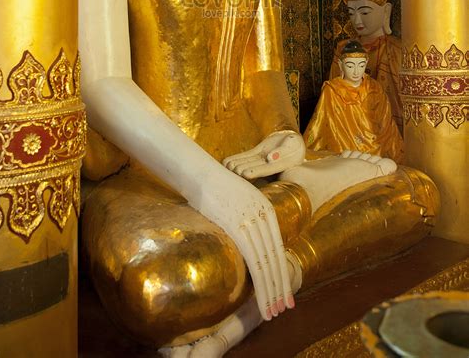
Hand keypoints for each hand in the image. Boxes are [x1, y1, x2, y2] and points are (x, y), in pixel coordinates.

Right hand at [192, 164, 293, 321]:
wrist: (200, 174)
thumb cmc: (212, 188)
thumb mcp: (237, 202)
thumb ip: (245, 219)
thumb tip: (243, 239)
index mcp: (266, 210)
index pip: (278, 248)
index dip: (282, 271)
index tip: (286, 292)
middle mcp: (264, 216)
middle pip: (277, 258)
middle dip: (281, 286)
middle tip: (285, 308)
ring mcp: (253, 222)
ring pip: (268, 264)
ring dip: (272, 291)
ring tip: (273, 312)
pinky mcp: (240, 228)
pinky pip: (255, 261)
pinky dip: (262, 283)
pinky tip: (262, 298)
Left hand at [222, 131, 305, 179]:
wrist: (293, 142)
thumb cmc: (295, 143)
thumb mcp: (293, 143)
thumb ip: (282, 151)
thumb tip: (270, 158)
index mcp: (280, 165)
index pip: (267, 170)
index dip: (256, 172)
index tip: (245, 174)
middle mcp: (269, 165)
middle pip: (254, 168)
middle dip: (243, 169)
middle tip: (233, 170)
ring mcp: (262, 160)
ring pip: (248, 162)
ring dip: (237, 164)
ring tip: (227, 166)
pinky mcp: (257, 154)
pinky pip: (246, 156)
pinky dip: (237, 158)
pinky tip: (226, 161)